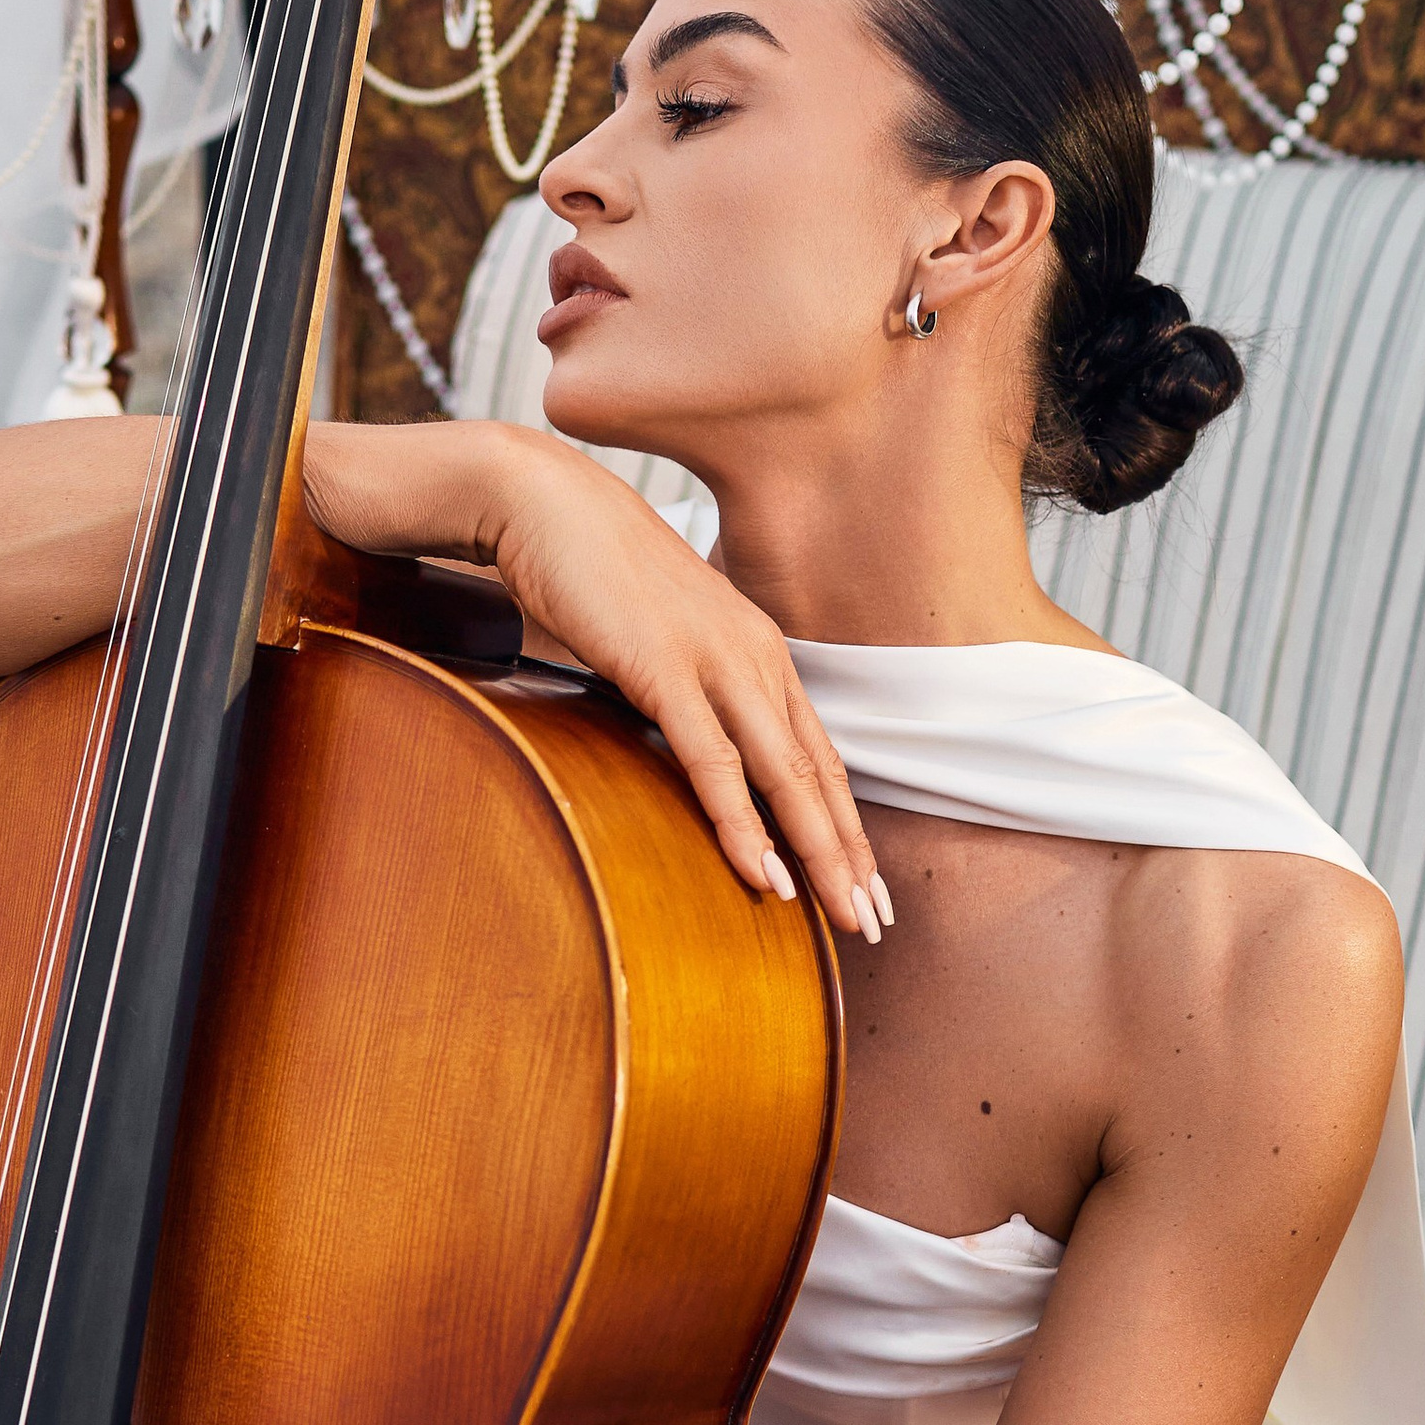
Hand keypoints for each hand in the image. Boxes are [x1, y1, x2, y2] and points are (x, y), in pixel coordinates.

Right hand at [307, 422, 887, 944]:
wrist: (547, 502)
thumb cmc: (597, 573)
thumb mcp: (661, 639)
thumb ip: (689, 692)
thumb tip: (690, 752)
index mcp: (759, 654)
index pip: (817, 755)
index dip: (846, 825)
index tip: (865, 884)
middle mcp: (755, 659)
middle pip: (818, 774)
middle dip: (850, 855)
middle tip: (877, 923)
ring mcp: (716, 663)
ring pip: (784, 775)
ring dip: (818, 853)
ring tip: (845, 915)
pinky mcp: (666, 669)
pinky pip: (713, 761)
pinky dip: (742, 822)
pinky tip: (763, 871)